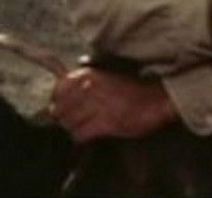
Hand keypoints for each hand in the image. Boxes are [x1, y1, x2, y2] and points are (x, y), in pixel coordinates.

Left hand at [49, 67, 176, 142]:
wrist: (155, 99)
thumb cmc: (128, 89)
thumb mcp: (101, 77)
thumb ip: (79, 85)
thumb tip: (55, 100)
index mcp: (86, 74)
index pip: (57, 91)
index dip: (57, 103)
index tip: (61, 109)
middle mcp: (89, 87)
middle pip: (60, 109)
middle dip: (63, 119)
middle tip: (71, 122)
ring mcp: (98, 104)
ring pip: (69, 123)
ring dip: (72, 129)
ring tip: (81, 129)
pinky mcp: (106, 122)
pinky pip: (82, 134)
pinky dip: (81, 138)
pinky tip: (88, 136)